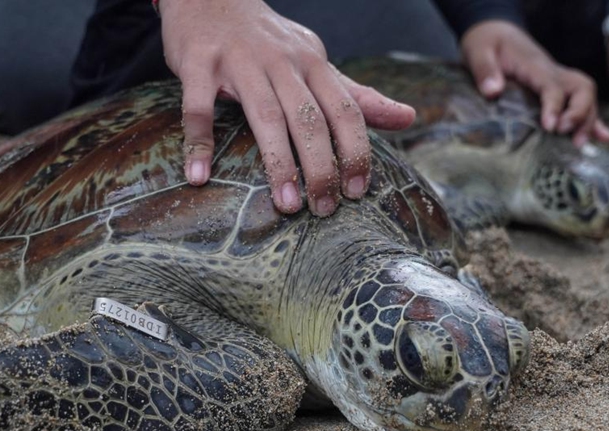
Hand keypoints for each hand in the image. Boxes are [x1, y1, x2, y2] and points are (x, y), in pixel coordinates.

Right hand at [160, 0, 414, 215]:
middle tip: (324, 208)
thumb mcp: (318, 63)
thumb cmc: (272, 43)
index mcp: (315, 65)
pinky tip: (200, 176)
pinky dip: (200, 141)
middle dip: (322, 168)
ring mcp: (240, 61)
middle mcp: (282, 63)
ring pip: (265, 117)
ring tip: (287, 205)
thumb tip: (408, 118)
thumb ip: (358, 96)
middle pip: (309, 120)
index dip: (356, 152)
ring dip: (278, 164)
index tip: (357, 191)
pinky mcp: (199, 62)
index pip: (346, 112)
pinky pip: (199, 107)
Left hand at [460, 20, 608, 146]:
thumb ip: (484, 70)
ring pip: (586, 96)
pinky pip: (581, 103)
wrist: (496, 33)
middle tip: (564, 133)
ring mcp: (558, 80)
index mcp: (534, 65)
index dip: (554, 105)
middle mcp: (552, 72)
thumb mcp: (478, 52)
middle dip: (580, 113)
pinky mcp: (558, 89)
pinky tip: (603, 137)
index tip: (549, 126)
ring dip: (588, 120)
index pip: (552, 85)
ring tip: (579, 144)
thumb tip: (493, 91)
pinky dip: (593, 120)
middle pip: (581, 88)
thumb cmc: (487, 44)